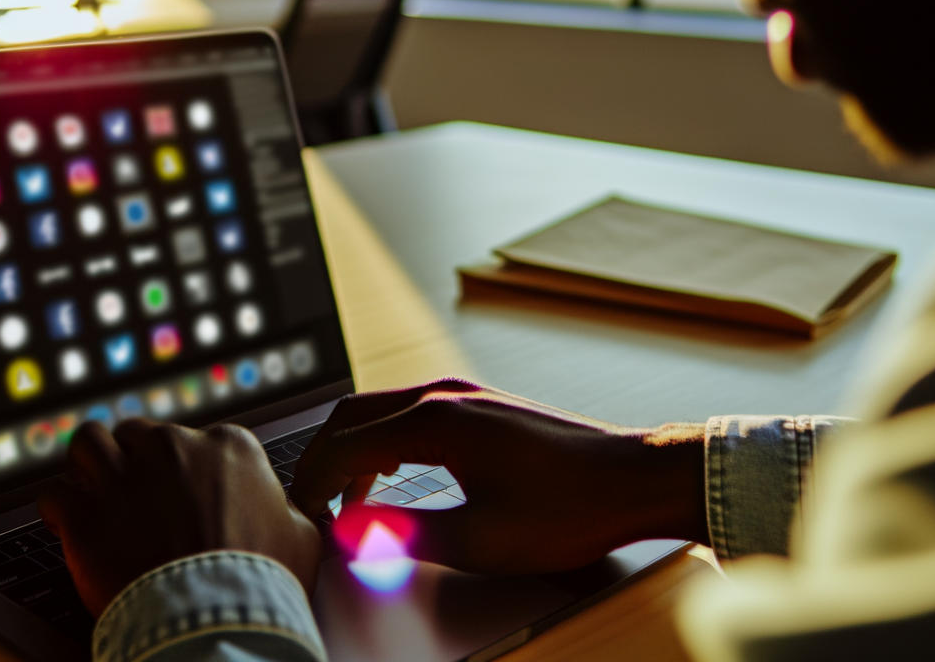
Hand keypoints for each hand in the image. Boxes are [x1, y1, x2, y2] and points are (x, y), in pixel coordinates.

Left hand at [38, 418, 322, 615]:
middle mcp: (172, 449)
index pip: (195, 439)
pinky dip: (57, 508)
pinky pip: (54, 492)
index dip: (184, 469)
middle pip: (140, 436)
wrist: (214, 619)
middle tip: (135, 496)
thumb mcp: (297, 536)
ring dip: (89, 464)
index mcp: (226, 448)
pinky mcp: (85, 512)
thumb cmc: (260, 583)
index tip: (181, 492)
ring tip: (90, 487)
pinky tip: (64, 523)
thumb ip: (284, 509)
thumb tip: (284, 509)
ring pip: (89, 442)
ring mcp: (125, 476)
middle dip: (135, 463)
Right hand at [289, 379, 707, 573]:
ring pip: (379, 410)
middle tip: (308, 506)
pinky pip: (408, 412)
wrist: (633, 478)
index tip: (302, 519)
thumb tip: (349, 534)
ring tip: (343, 502)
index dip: (313, 485)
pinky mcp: (479, 405)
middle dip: (321, 460)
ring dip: (351, 451)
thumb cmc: (568, 508)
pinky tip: (388, 477)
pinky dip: (381, 442)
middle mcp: (444, 395)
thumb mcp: (480, 540)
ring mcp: (463, 394)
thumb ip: (404, 535)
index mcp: (435, 421)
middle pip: (351, 415)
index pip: (343, 445)